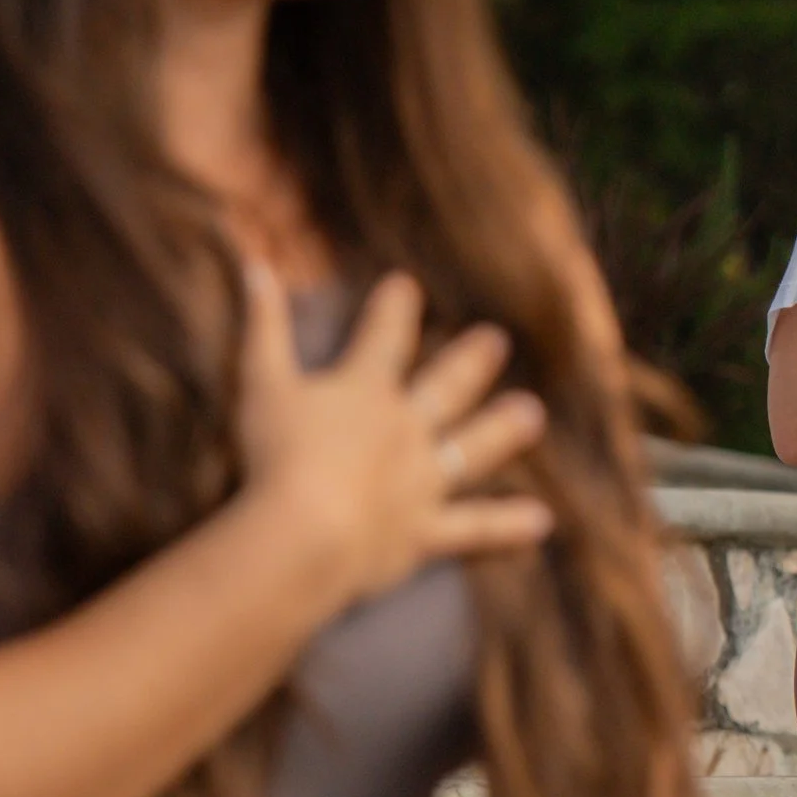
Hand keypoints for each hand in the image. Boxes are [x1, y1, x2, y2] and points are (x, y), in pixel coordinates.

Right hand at [238, 265, 552, 609]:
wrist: (305, 531)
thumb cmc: (276, 455)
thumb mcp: (260, 383)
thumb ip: (262, 325)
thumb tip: (254, 264)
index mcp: (364, 390)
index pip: (384, 336)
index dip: (394, 309)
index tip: (407, 286)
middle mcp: (404, 429)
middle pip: (445, 387)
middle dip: (470, 361)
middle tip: (496, 340)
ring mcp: (420, 481)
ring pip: (472, 449)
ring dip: (503, 430)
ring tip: (534, 414)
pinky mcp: (423, 532)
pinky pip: (473, 527)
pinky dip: (506, 525)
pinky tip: (541, 521)